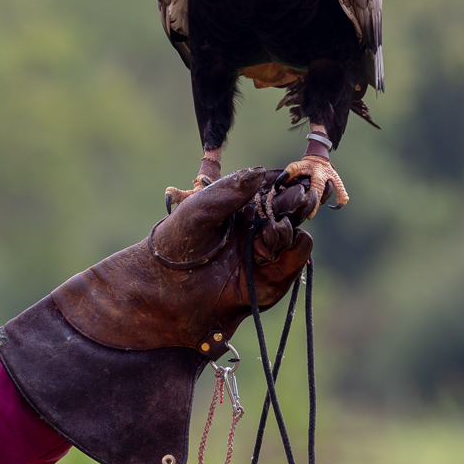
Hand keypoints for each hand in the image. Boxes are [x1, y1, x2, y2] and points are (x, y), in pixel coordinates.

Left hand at [52, 168, 312, 357]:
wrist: (162, 290)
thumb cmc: (175, 244)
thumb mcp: (199, 211)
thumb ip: (229, 193)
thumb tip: (260, 173)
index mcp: (238, 210)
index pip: (268, 193)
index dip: (281, 184)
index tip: (290, 177)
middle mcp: (254, 231)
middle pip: (286, 213)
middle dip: (294, 204)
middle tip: (301, 195)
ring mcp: (263, 257)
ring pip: (292, 236)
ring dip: (291, 226)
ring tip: (280, 222)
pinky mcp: (269, 283)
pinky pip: (292, 262)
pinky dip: (295, 249)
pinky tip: (288, 236)